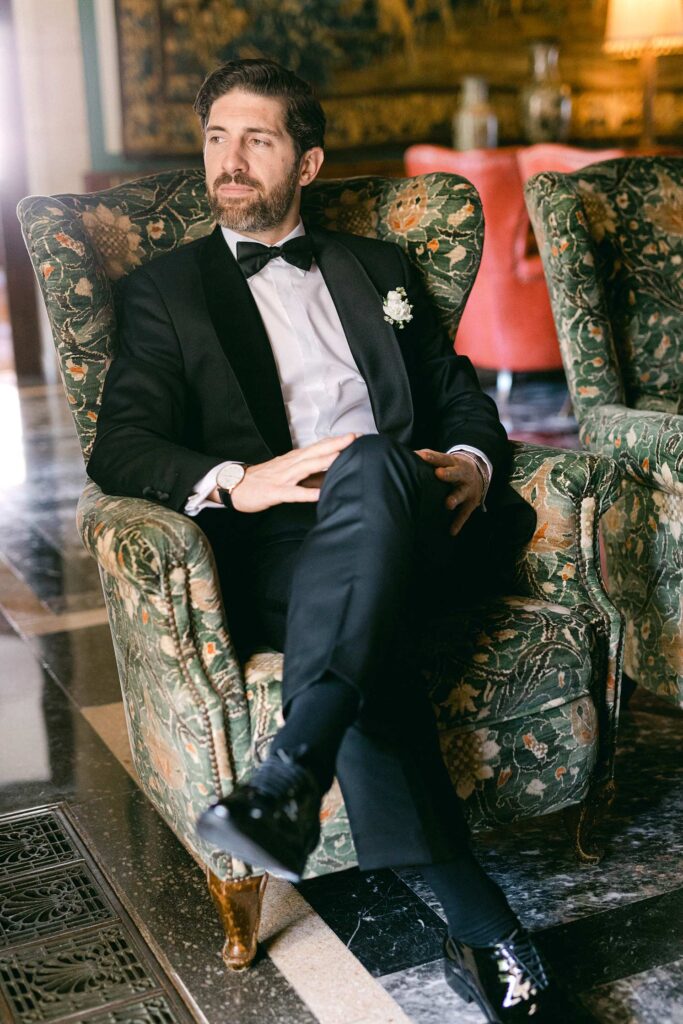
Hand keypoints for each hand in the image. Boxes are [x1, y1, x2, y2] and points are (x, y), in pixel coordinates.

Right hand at [229, 434, 357, 512]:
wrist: (235, 486)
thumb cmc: (263, 480)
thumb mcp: (287, 473)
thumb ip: (307, 473)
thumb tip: (330, 474)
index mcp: (294, 459)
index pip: (317, 447)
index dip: (335, 441)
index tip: (354, 436)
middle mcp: (290, 464)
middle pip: (315, 452)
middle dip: (335, 445)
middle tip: (354, 438)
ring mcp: (282, 477)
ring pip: (306, 467)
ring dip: (324, 461)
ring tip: (341, 457)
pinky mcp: (274, 492)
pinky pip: (293, 493)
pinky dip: (307, 493)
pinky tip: (319, 494)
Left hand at [414, 449, 483, 535]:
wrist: (480, 475)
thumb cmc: (453, 468)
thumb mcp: (446, 461)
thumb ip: (431, 458)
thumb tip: (411, 455)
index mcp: (454, 463)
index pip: (443, 458)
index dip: (433, 457)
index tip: (422, 456)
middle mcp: (462, 475)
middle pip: (456, 473)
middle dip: (448, 474)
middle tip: (439, 474)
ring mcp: (467, 490)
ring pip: (461, 493)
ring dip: (455, 498)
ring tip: (448, 504)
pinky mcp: (471, 504)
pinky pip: (464, 514)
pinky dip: (458, 523)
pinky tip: (451, 531)